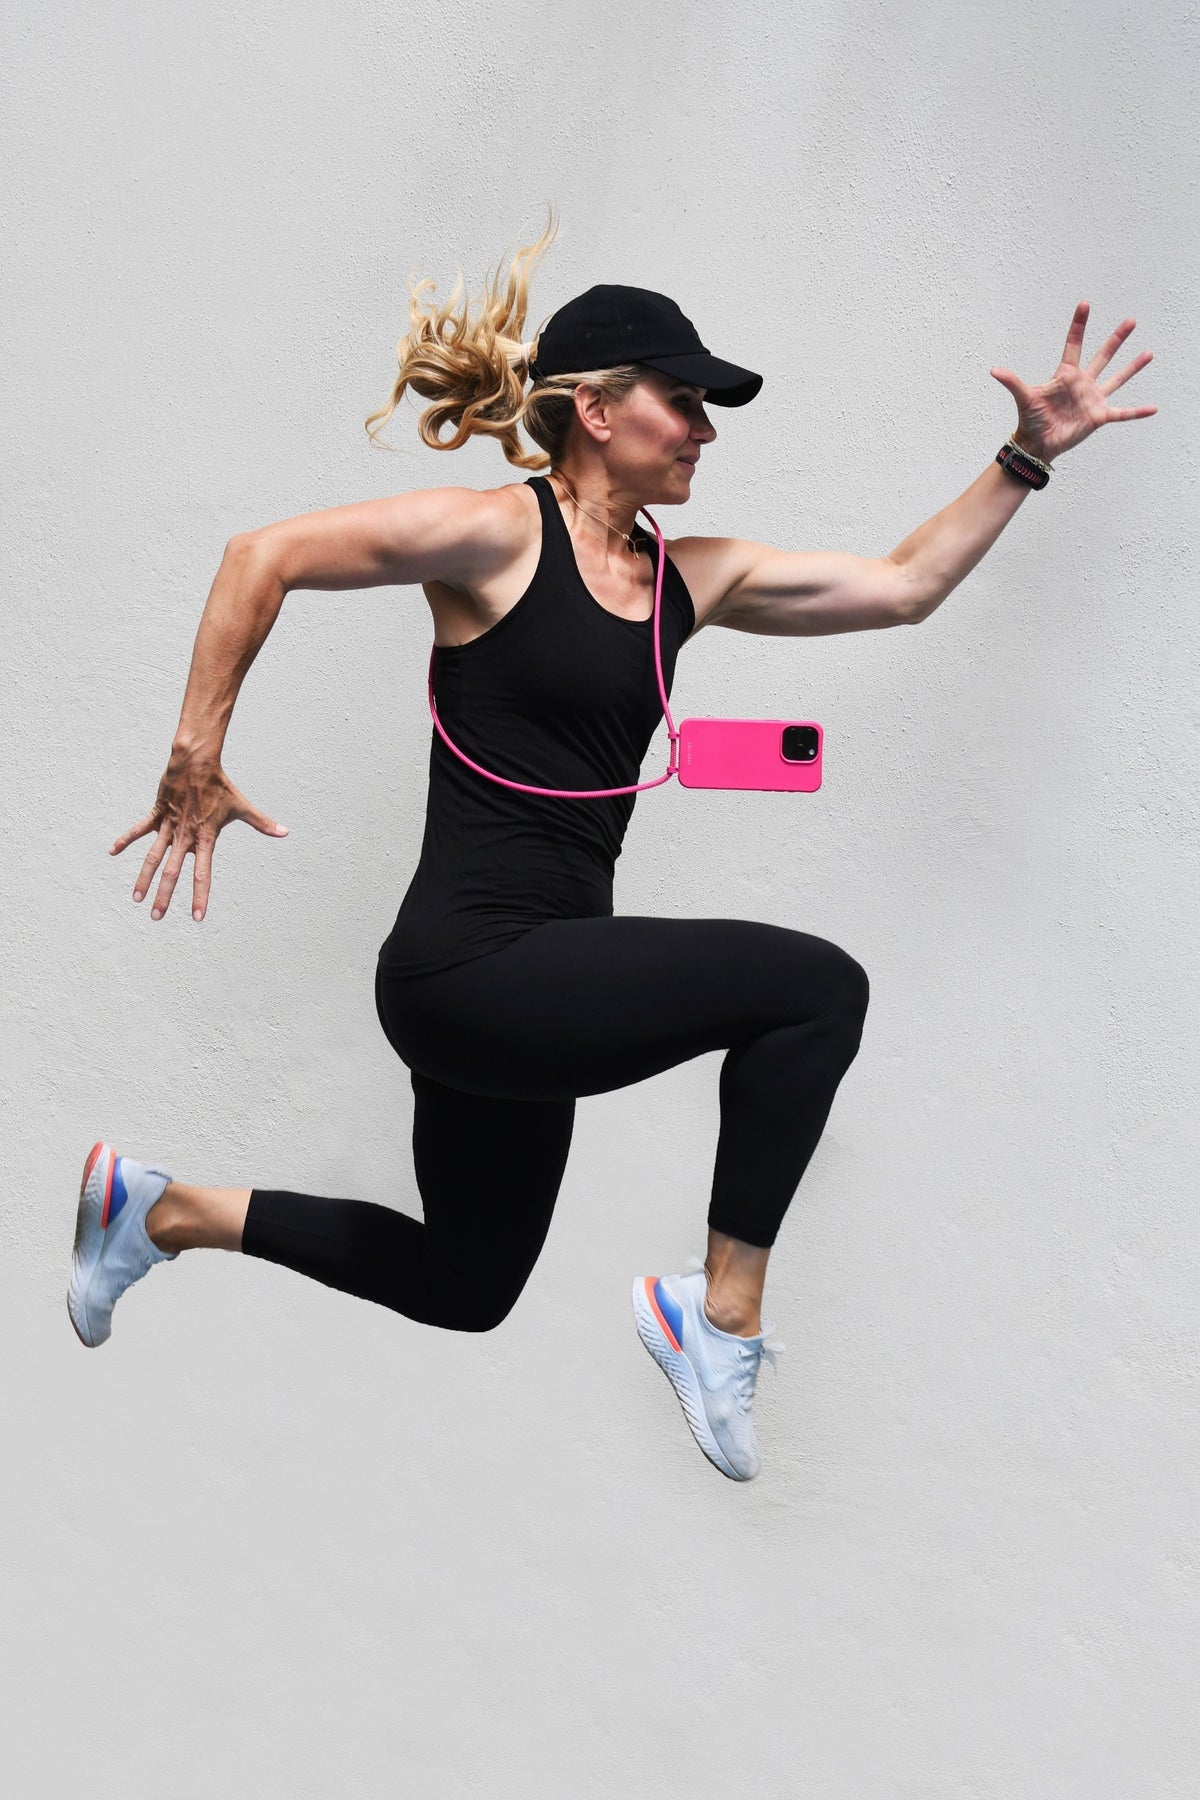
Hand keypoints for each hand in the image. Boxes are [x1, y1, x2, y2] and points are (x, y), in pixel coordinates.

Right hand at [111, 747, 287, 921]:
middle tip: (157, 917)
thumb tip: (285, 832)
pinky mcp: (157, 814)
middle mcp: (184, 836)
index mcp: (205, 838)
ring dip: (143, 878)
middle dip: (164, 896)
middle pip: (173, 872)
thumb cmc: (220, 785)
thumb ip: (262, 823)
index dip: (200, 896)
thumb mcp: (241, 806)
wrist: (196, 761)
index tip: (197, 917)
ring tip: (135, 899)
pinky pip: (138, 830)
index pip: (202, 874)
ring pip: (153, 857)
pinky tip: (112, 851)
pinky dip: (125, 839)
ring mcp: (168, 825)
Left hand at [989, 301, 1155, 464]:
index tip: (1086, 303)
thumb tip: (994, 370)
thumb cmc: (1030, 419)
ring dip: (1133, 367)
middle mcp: (1083, 383)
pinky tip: (1153, 408)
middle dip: (1117, 339)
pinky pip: (1123, 413)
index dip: (1079, 324)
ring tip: (1148, 353)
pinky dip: (1137, 412)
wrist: (1037, 444)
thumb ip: (1012, 382)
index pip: (1074, 343)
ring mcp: (1093, 399)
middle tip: (1131, 320)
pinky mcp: (1099, 416)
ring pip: (1117, 378)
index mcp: (1066, 374)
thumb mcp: (1024, 397)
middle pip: (1103, 356)